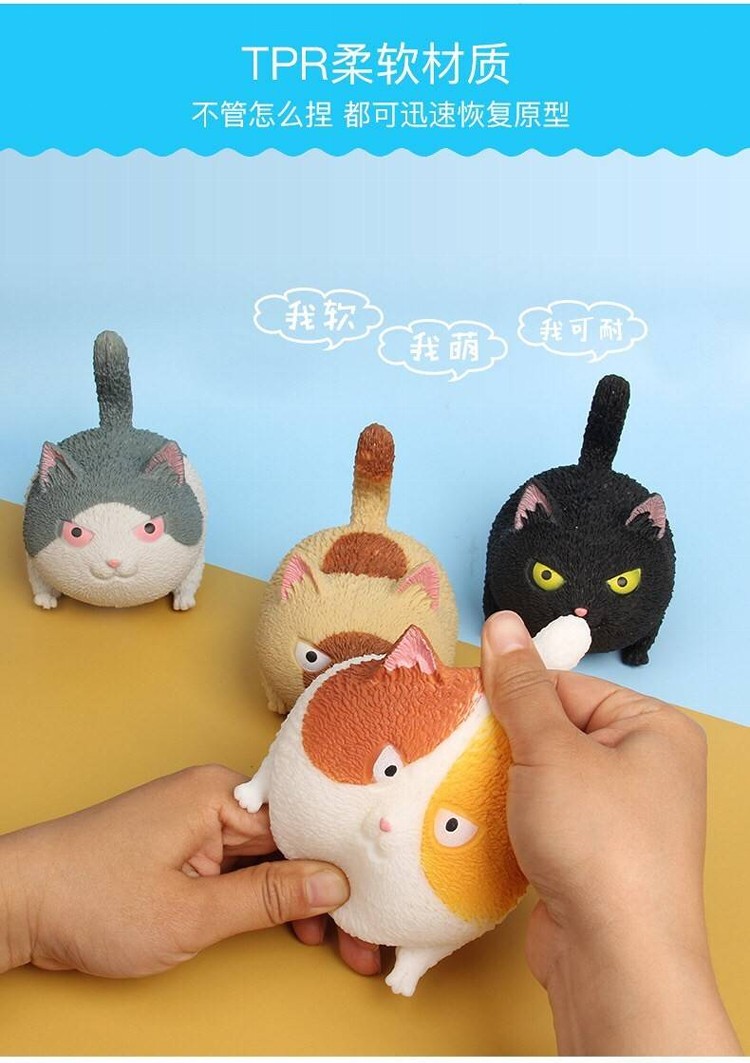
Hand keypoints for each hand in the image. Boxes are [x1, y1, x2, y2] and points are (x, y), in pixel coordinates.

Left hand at [0, 765, 373, 978]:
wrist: (19, 906)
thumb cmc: (92, 898)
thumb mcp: (191, 912)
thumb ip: (268, 898)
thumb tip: (335, 883)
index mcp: (220, 794)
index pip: (305, 824)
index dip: (345, 866)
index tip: (377, 905)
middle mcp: (216, 800)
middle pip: (294, 841)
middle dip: (331, 890)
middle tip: (364, 939)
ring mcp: (200, 825)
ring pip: (273, 858)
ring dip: (303, 899)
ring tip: (342, 942)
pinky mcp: (187, 850)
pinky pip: (244, 868)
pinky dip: (270, 898)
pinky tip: (298, 927)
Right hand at [481, 611, 740, 1055]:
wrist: (614, 959)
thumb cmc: (597, 841)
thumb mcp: (550, 748)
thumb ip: (519, 686)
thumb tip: (503, 622)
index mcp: (655, 728)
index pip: (568, 686)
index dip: (513, 694)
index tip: (464, 705)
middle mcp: (648, 768)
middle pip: (555, 730)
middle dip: (505, 742)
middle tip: (458, 748)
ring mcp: (623, 817)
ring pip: (545, 777)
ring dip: (503, 783)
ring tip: (467, 787)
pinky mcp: (596, 856)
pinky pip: (546, 818)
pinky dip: (514, 819)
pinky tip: (486, 824)